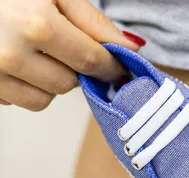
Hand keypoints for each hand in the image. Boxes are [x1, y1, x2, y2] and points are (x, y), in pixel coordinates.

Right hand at [0, 0, 143, 110]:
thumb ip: (92, 21)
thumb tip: (131, 48)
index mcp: (35, 25)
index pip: (91, 61)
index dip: (111, 67)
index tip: (120, 70)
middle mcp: (11, 54)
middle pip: (68, 84)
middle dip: (73, 68)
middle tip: (60, 45)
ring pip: (43, 99)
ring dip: (47, 81)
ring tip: (33, 51)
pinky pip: (15, 100)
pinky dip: (21, 85)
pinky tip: (12, 59)